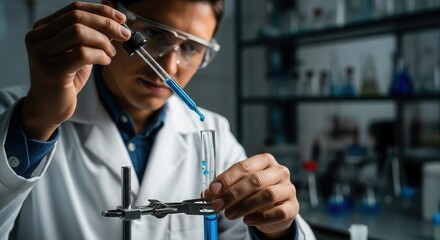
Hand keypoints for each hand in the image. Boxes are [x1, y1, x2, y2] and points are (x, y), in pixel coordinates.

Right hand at [22, 1, 130, 139]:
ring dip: (103, 42)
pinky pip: (83, 54)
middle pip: (77, 18)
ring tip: (110, 54)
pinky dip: (100, 55)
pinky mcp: (51, 70)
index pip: (75, 8)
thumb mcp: (78, 51)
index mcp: (43, 28)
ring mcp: (42, 53)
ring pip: (79, 33)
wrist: (49, 106)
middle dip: (107, 24)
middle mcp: (38, 37)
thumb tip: (116, 21)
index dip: (101, 11)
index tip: (122, 19)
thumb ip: (91, 35)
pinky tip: (105, 62)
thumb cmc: (65, 78)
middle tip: (124, 35)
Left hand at [204, 153, 298, 238]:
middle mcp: (279, 171)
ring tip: (230, 214)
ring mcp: (288, 188)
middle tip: (218, 205)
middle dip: (233, 194)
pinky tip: (247, 220)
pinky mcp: (293, 206)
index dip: (227, 178)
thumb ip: (225, 188)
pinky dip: (260, 217)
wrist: (275, 210)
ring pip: (267, 195)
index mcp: (264, 161)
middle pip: (255, 180)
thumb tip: (208, 194)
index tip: (213, 190)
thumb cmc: (256, 193)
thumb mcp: (240, 186)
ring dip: (245, 206)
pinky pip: (278, 212)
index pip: (244, 166)